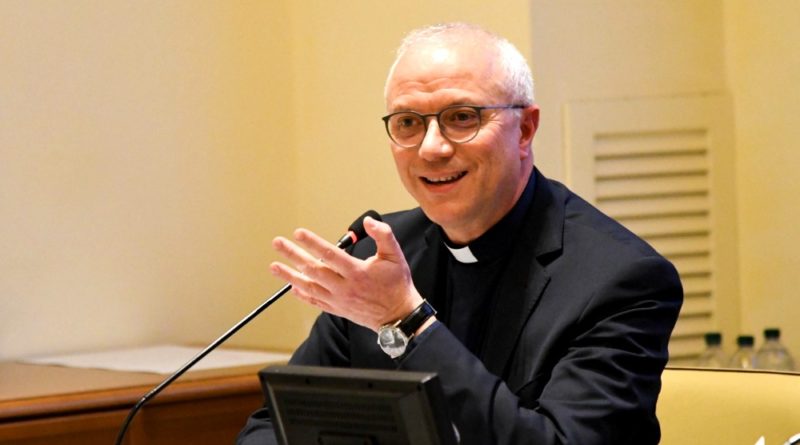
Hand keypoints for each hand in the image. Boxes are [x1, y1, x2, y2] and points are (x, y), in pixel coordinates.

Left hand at [269, 216, 423, 330]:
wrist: (398, 315)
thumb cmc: (396, 284)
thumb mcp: (395, 255)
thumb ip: (383, 235)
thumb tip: (369, 221)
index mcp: (357, 272)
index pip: (330, 254)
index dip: (312, 243)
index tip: (299, 233)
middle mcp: (344, 287)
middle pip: (313, 269)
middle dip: (293, 255)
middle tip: (278, 243)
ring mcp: (338, 300)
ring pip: (309, 286)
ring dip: (289, 275)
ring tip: (274, 266)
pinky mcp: (337, 309)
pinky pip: (315, 301)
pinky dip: (301, 294)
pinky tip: (291, 286)